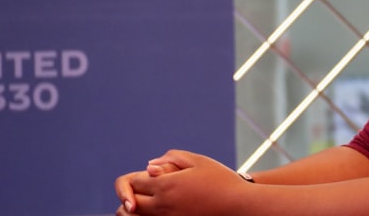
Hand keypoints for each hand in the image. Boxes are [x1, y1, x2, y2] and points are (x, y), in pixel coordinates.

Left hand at [123, 150, 245, 215]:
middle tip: (140, 194)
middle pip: (129, 204)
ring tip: (144, 205)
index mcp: (166, 184)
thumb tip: (150, 166)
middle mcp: (162, 205)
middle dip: (129, 197)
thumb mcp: (199, 161)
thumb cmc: (221, 180)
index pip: (133, 182)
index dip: (135, 180)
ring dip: (136, 211)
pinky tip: (159, 211)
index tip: (147, 179)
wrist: (238, 205)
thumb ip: (172, 158)